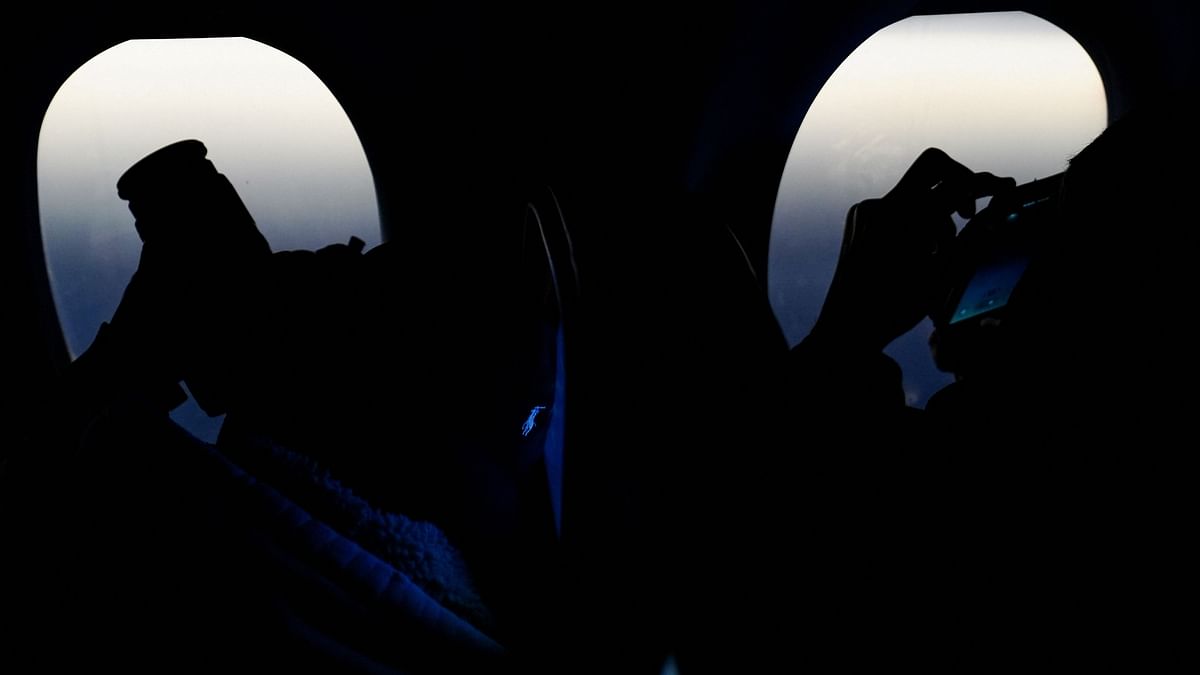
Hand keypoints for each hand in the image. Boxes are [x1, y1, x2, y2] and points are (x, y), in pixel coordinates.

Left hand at [810, 148, 1014, 351]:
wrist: (845, 327)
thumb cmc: (895, 308)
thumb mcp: (942, 275)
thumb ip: (971, 239)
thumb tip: (998, 210)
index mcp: (907, 221)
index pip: (957, 184)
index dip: (986, 184)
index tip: (1007, 188)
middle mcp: (883, 206)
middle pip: (933, 165)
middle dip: (959, 181)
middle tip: (969, 214)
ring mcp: (867, 209)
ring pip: (916, 190)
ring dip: (936, 212)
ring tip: (936, 254)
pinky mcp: (858, 217)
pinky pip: (895, 205)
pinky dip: (913, 219)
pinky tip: (913, 253)